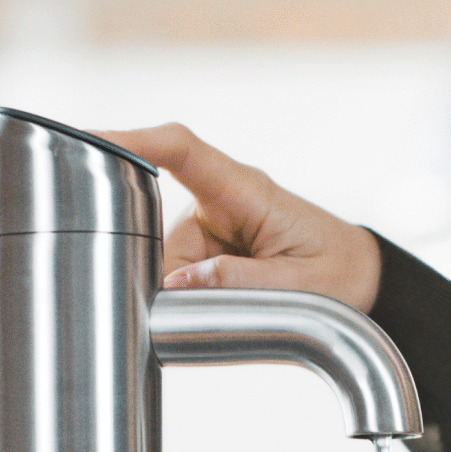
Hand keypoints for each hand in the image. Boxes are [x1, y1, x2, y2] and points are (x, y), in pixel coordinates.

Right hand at [90, 123, 382, 312]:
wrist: (362, 277)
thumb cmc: (339, 273)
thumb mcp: (299, 286)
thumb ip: (239, 282)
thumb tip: (175, 283)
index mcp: (247, 191)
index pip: (180, 150)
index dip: (131, 139)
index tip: (88, 140)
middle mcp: (221, 200)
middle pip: (159, 228)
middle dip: (160, 271)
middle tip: (190, 307)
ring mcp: (212, 224)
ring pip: (165, 261)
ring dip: (178, 294)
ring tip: (223, 312)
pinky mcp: (208, 247)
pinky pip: (179, 272)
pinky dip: (186, 297)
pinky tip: (210, 312)